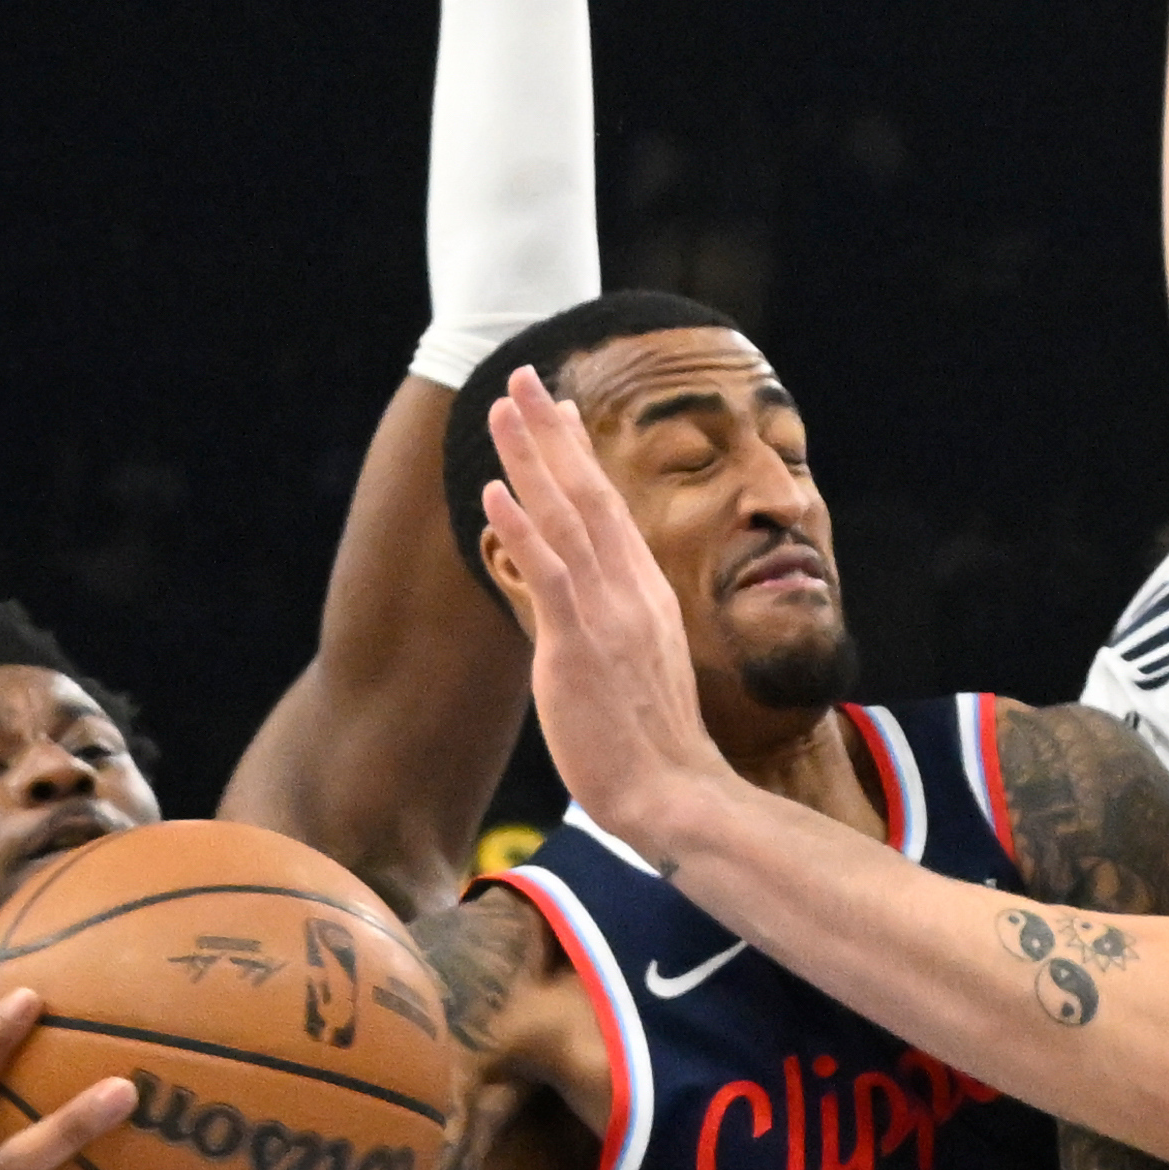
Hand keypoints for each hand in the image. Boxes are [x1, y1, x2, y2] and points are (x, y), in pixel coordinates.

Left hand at [483, 371, 734, 864]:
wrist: (672, 791)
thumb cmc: (652, 746)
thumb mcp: (639, 669)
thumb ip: (611, 630)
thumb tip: (586, 619)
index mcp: (645, 593)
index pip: (608, 508)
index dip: (580, 454)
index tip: (559, 410)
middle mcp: (630, 590)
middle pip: (587, 493)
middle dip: (552, 431)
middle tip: (523, 378)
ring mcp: (607, 614)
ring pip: (566, 518)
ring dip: (530, 458)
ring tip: (500, 409)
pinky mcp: (580, 646)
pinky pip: (549, 574)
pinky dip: (522, 528)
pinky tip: (496, 489)